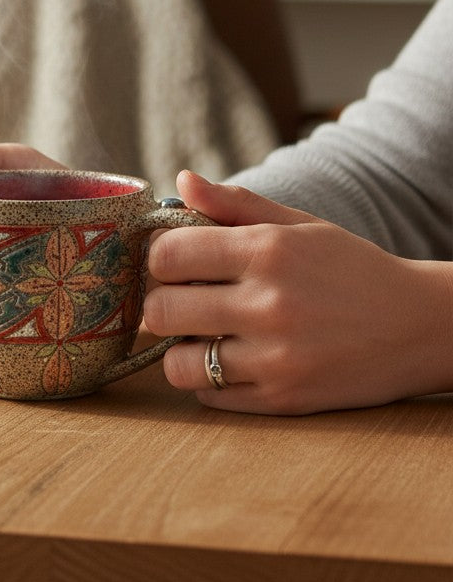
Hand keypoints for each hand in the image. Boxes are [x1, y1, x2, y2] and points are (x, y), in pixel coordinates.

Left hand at [145, 171, 452, 413]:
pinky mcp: (283, 400)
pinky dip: (205, 380)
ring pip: (177, 362)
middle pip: (160, 310)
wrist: (421, 326)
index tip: (173, 263)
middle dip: (161, 303)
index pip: (167, 255)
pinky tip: (228, 360)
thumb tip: (180, 180)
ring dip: (179, 349)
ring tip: (201, 335)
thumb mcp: (299, 225)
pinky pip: (207, 395)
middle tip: (181, 300)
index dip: (159, 258)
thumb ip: (234, 204)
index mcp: (268, 251)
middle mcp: (268, 305)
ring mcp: (275, 359)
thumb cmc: (350, 268)